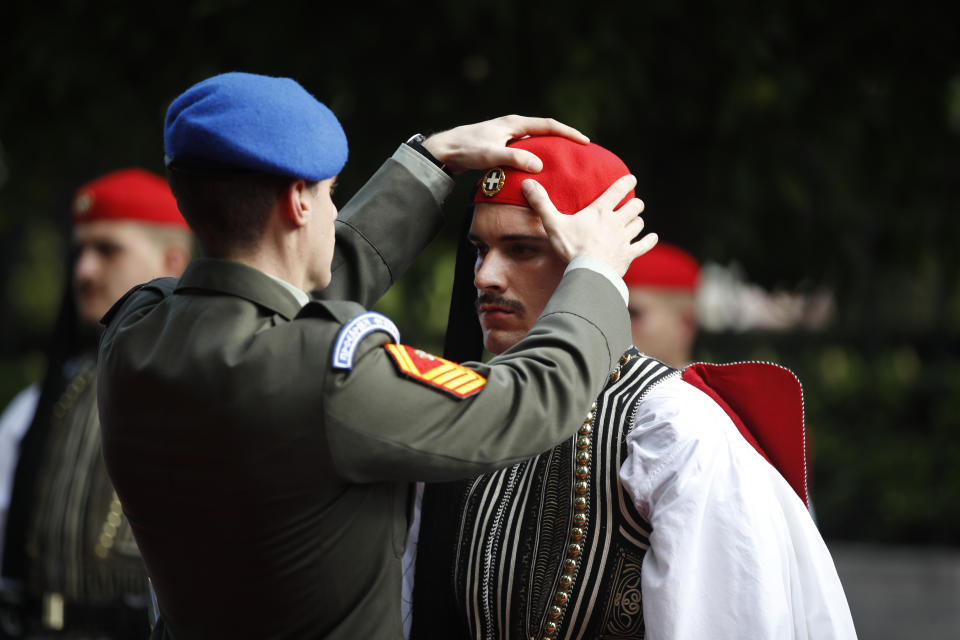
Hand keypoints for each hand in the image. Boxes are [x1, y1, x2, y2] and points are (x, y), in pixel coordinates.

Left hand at [421, 115, 588, 173]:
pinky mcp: (502, 145)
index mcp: (515, 123)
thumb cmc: (467, 149)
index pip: (548, 125)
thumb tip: (539, 166)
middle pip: (545, 131)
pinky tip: (540, 169)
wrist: (445, 150)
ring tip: (565, 161)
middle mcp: (513, 126)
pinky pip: (526, 149)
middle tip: (580, 151)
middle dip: (564, 139)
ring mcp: (508, 135)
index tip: (584, 141)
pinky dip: (537, 156)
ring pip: (536, 141)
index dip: (568, 133)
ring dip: (550, 149)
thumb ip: (515, 159)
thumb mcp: (492, 155)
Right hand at [523, 174, 657, 275]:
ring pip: (638, 224)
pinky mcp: (628, 254)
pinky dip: (649, 241)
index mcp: (600, 211)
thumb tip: (527, 183)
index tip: (632, 178)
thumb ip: (541, 203)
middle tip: (634, 204)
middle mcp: (616, 222)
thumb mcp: (553, 223)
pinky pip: (643, 245)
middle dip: (635, 204)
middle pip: (634, 207)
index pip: (617, 191)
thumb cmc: (570, 247)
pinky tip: (652, 238)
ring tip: (636, 221)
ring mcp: (624, 239)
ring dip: (638, 221)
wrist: (588, 272)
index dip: (626, 182)